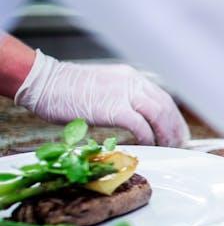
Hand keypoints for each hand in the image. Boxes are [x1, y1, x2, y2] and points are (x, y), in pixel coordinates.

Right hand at [14, 52, 188, 145]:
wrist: (43, 83)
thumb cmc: (67, 90)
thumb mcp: (105, 88)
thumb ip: (123, 98)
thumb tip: (138, 119)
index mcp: (131, 77)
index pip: (163, 98)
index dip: (174, 118)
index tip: (178, 132)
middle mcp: (132, 82)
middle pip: (166, 107)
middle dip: (175, 128)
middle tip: (178, 145)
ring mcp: (124, 93)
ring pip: (158, 115)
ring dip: (166, 134)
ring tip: (167, 148)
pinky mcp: (113, 108)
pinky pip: (140, 126)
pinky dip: (148, 138)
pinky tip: (148, 146)